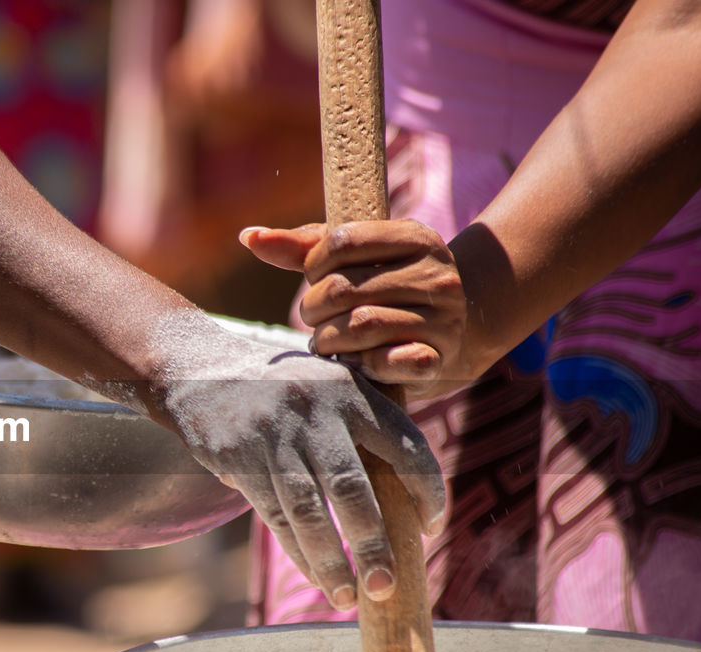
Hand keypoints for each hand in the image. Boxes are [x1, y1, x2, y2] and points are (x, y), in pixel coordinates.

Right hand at [146, 312, 444, 607]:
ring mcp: (274, 436)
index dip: (427, 492)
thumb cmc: (278, 388)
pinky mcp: (240, 459)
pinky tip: (316, 576)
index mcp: (351, 393)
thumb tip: (408, 490)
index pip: (405, 446)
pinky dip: (298, 553)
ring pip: (309, 511)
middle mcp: (316, 411)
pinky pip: (275, 517)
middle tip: (387, 587)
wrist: (197, 371)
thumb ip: (365, 421)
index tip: (431, 529)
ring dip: (332, 561)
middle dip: (374, 545)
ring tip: (348, 597)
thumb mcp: (326, 385)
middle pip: (353, 489)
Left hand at [241, 221, 471, 396]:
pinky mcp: (438, 359)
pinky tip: (357, 363)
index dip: (314, 265)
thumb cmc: (386, 290)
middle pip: (343, 287)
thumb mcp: (355, 260)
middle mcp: (437, 274)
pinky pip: (388, 362)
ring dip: (328, 340)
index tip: (316, 280)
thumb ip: (303, 248)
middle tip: (316, 319)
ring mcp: (443, 319)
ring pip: (360, 326)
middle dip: (313, 308)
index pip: (342, 241)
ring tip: (328, 342)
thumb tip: (248, 236)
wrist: (453, 336)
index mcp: (416, 237)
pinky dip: (361, 365)